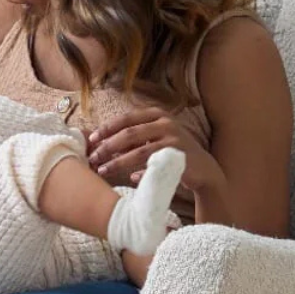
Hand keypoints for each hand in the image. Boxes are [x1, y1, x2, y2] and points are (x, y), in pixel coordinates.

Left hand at [86, 106, 218, 192]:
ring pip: (138, 152)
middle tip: (93, 158)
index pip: (126, 118)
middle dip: (108, 147)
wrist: (203, 168)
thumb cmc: (171, 151)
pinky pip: (153, 167)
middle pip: (129, 134)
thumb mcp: (154, 136)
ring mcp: (174, 140)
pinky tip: (129, 179)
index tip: (91, 139)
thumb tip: (101, 143)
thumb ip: (133, 136)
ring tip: (102, 171)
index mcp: (157, 114)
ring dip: (117, 163)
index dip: (107, 128)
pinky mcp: (179, 158)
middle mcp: (167, 123)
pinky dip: (139, 174)